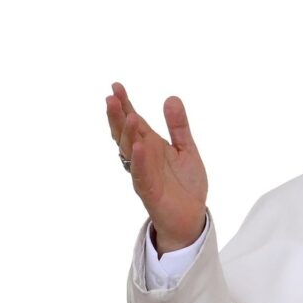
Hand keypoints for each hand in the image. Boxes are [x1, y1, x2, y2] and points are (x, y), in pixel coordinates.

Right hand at [106, 82, 208, 253]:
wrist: (191, 215)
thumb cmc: (185, 183)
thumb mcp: (185, 149)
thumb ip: (178, 126)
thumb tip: (171, 98)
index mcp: (150, 146)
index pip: (133, 122)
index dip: (125, 105)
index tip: (116, 86)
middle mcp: (143, 158)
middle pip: (125, 134)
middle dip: (118, 116)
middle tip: (111, 97)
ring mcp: (144, 173)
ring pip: (129, 152)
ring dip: (127, 134)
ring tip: (129, 116)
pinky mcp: (150, 191)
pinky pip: (141, 174)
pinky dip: (140, 161)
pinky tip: (139, 147)